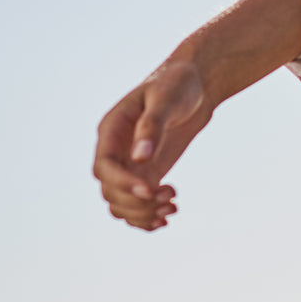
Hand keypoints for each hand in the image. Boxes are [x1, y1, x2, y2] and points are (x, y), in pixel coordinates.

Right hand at [92, 0, 300, 231]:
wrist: (196, 84)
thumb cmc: (178, 84)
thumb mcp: (166, 100)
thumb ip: (151, 126)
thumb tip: (140, 158)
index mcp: (111, 130)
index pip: (104, 167)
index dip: (123, 184)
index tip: (152, 190)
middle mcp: (115, 150)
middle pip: (110, 191)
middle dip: (137, 202)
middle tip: (170, 197)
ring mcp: (129, 164)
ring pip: (120, 203)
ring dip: (143, 213)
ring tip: (173, 206)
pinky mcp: (146, 173)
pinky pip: (136, 204)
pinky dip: (148, 216)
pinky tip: (170, 213)